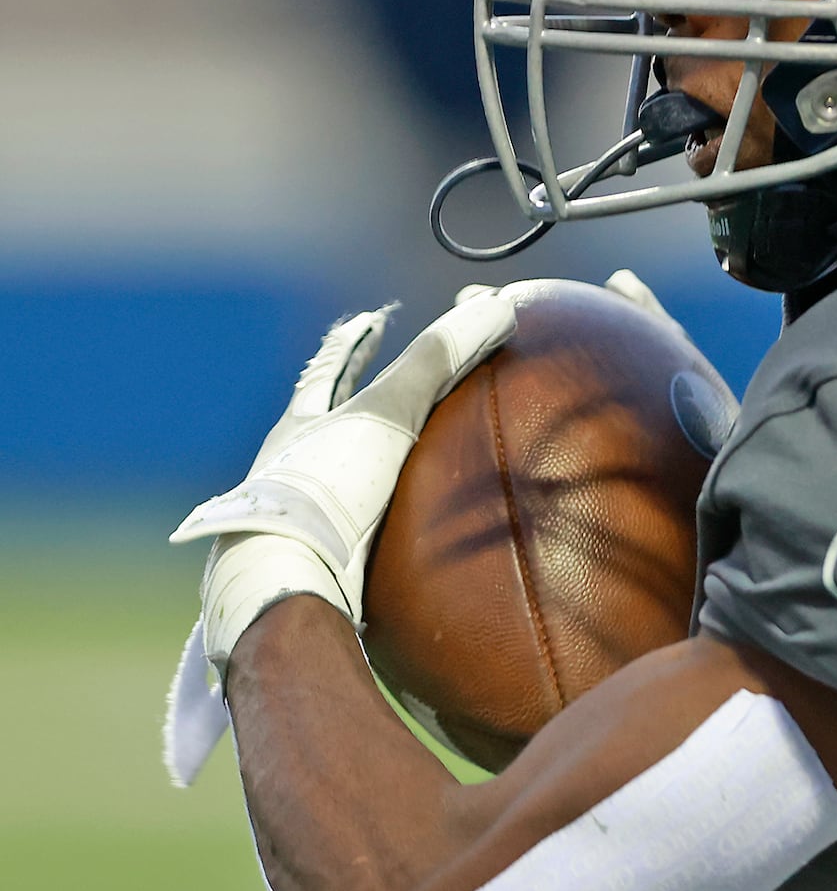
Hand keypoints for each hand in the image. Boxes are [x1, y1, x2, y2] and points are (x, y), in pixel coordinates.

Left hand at [171, 287, 517, 673]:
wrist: (287, 583)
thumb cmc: (326, 489)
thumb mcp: (385, 413)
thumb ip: (436, 362)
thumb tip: (495, 307)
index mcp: (301, 427)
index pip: (329, 370)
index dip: (354, 342)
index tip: (370, 320)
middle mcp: (289, 469)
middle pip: (323, 422)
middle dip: (349, 399)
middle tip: (373, 378)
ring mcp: (296, 519)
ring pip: (329, 478)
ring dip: (358, 463)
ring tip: (387, 457)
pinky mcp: (311, 564)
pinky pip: (344, 530)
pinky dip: (367, 520)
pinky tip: (384, 533)